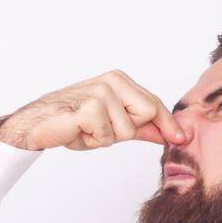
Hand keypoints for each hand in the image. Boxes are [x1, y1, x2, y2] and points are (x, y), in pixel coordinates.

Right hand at [0, 70, 188, 151]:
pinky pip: (106, 137)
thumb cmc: (74, 123)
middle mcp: (113, 81)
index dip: (167, 124)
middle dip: (126, 132)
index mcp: (120, 81)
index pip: (153, 104)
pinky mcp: (89, 106)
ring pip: (125, 131)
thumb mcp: (113, 126)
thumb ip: (142, 128)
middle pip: (146, 116)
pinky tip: (77, 130)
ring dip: (104, 139)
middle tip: (99, 128)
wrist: (38, 125)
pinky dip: (92, 141)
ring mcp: (101, 91)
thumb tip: (170, 136)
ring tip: (86, 130)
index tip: (183, 138)